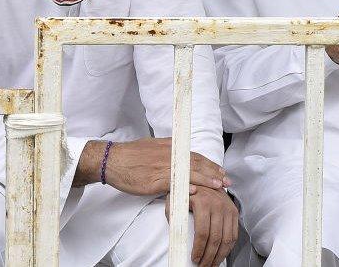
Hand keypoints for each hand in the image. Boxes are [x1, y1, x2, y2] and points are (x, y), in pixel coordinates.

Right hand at [101, 138, 230, 195]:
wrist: (112, 160)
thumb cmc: (130, 155)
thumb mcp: (153, 148)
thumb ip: (169, 153)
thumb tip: (180, 158)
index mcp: (171, 148)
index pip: (195, 156)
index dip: (210, 164)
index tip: (221, 170)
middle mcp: (170, 155)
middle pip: (197, 164)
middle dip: (213, 173)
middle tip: (226, 181)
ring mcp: (163, 167)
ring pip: (189, 173)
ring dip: (206, 180)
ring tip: (218, 186)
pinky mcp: (154, 179)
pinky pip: (173, 183)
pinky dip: (185, 186)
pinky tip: (195, 191)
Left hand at [165, 185, 238, 265]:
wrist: (202, 179)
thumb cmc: (186, 192)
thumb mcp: (175, 200)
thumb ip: (172, 214)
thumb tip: (176, 233)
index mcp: (203, 202)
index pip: (202, 232)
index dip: (199, 249)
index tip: (194, 258)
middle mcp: (218, 205)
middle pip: (216, 238)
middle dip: (209, 256)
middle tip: (202, 266)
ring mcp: (228, 208)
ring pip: (227, 239)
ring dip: (219, 255)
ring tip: (211, 264)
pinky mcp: (234, 211)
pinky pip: (234, 234)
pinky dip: (228, 248)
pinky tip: (220, 255)